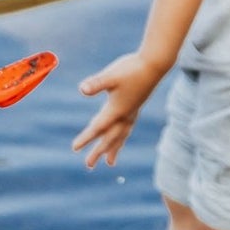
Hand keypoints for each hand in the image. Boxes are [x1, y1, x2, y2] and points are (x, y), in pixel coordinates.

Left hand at [72, 52, 163, 169]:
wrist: (154, 64)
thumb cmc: (131, 69)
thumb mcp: (110, 76)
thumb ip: (96, 83)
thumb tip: (82, 89)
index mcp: (116, 110)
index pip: (98, 128)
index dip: (86, 138)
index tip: (74, 148)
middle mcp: (125, 115)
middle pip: (110, 138)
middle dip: (99, 152)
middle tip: (89, 166)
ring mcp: (132, 112)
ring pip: (121, 136)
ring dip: (114, 149)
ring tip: (110, 163)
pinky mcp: (136, 106)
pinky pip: (128, 128)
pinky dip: (123, 137)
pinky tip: (122, 136)